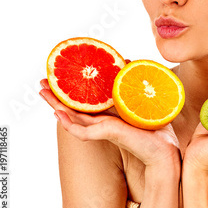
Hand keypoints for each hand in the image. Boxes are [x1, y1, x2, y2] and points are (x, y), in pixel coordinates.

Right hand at [39, 79, 180, 167]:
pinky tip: (58, 115)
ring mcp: (102, 129)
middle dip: (57, 96)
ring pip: (72, 119)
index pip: (85, 103)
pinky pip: (83, 132)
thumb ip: (131, 82)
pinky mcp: (108, 134)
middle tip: (42, 83)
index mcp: (109, 115)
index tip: (59, 79)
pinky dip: (69, 124)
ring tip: (42, 93)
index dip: (71, 92)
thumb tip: (126, 59)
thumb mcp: (140, 98)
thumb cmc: (155, 126)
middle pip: (73, 109)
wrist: (165, 148)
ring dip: (56, 105)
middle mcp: (102, 122)